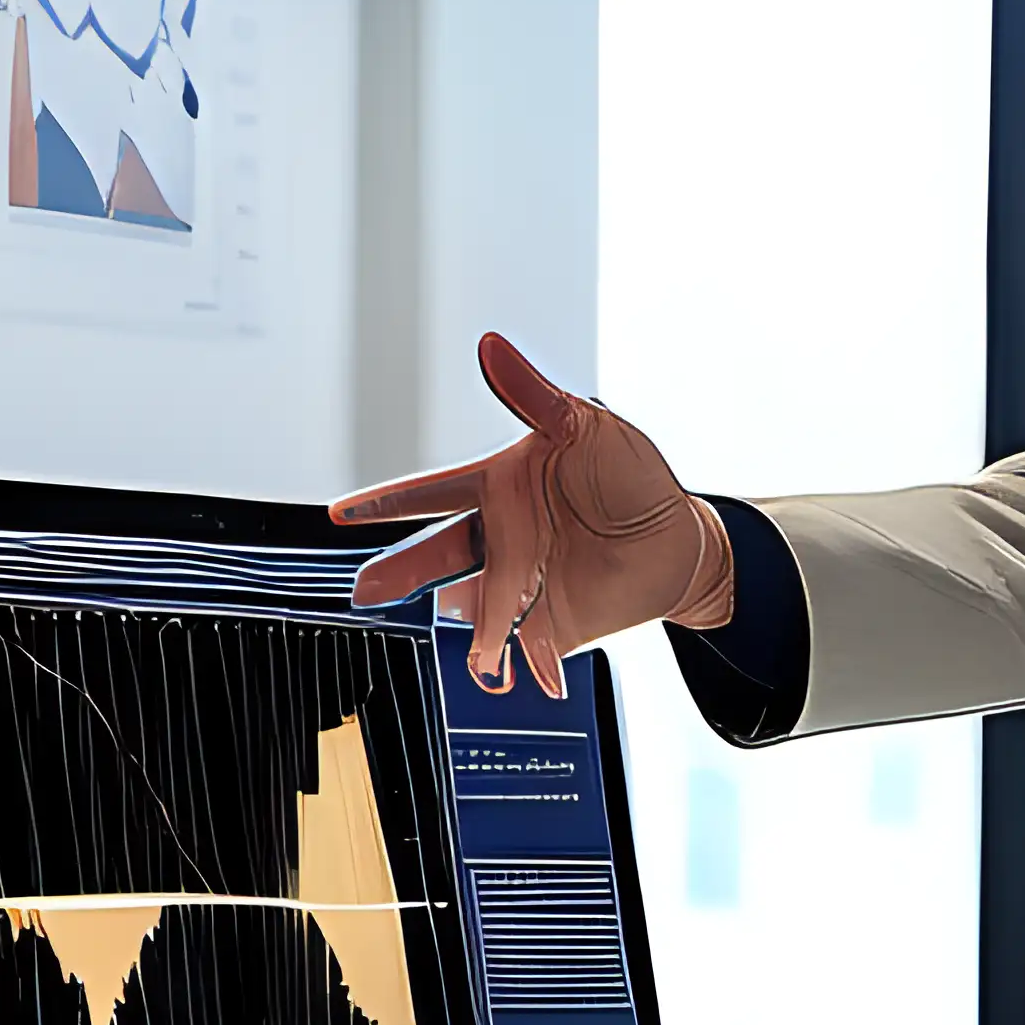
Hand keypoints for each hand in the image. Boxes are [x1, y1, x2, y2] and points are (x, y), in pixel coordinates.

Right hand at [327, 332, 734, 696]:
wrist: (682, 541)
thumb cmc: (632, 477)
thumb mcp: (584, 425)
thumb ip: (532, 394)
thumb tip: (492, 347)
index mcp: (500, 486)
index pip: (432, 492)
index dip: (385, 502)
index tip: (343, 513)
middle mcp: (502, 537)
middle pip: (437, 555)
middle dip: (400, 573)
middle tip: (366, 590)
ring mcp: (521, 584)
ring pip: (473, 606)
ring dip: (467, 625)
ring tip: (462, 640)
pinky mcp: (548, 624)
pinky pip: (520, 649)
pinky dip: (513, 666)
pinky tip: (506, 678)